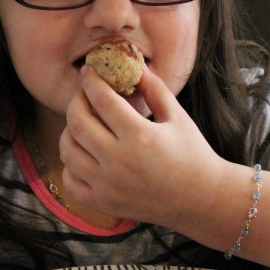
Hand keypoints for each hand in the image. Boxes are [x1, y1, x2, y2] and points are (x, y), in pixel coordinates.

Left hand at [60, 65, 226, 227]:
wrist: (200, 199)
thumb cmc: (192, 154)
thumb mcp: (177, 117)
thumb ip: (154, 89)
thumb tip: (134, 66)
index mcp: (139, 136)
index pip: (102, 100)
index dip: (91, 81)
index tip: (88, 72)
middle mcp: (119, 161)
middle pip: (77, 122)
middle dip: (76, 101)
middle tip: (83, 95)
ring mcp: (107, 185)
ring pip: (68, 151)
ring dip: (69, 131)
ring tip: (82, 123)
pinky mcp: (103, 203)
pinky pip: (70, 181)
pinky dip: (70, 165)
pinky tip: (83, 154)